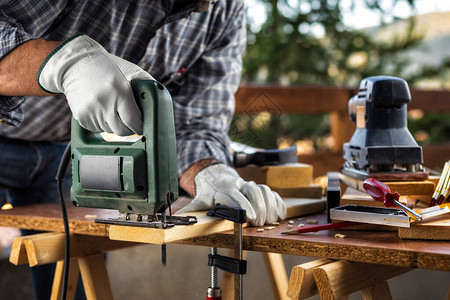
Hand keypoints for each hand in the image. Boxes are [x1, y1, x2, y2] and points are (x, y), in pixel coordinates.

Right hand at [38, 34, 152, 135]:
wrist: (76, 65)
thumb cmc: (107, 68)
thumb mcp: (129, 72)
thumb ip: (144, 88)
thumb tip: (155, 107)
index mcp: (120, 92)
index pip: (133, 122)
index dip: (139, 127)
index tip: (141, 126)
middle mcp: (104, 103)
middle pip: (122, 131)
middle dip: (129, 128)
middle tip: (130, 121)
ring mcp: (91, 111)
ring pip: (109, 131)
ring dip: (114, 124)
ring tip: (111, 108)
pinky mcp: (81, 117)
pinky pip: (97, 129)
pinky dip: (101, 123)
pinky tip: (100, 108)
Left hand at [176, 163, 285, 225]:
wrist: (217, 175)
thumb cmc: (209, 192)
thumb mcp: (200, 199)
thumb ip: (193, 209)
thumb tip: (176, 218)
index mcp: (224, 189)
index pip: (234, 195)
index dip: (242, 205)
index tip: (248, 218)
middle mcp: (239, 185)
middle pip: (252, 191)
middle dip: (258, 207)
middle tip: (259, 223)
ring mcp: (250, 185)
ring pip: (264, 190)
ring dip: (270, 205)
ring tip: (271, 220)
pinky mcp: (259, 188)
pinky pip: (272, 192)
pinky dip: (278, 203)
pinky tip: (279, 215)